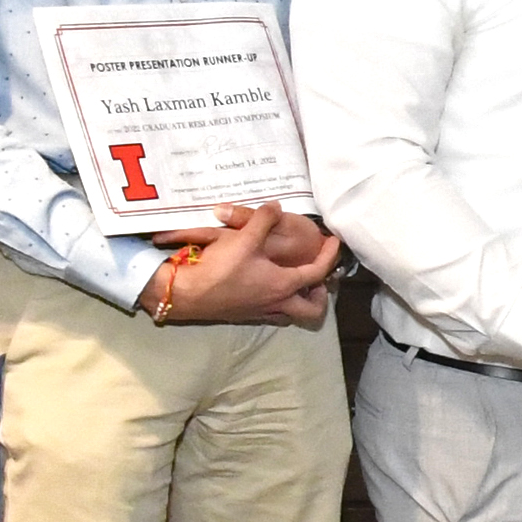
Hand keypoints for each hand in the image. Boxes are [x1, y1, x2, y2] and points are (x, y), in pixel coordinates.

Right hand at [152, 201, 337, 326]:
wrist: (187, 295)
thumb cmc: (220, 269)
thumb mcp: (244, 239)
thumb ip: (263, 220)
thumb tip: (276, 205)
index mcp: (283, 285)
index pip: (318, 272)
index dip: (329, 256)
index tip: (335, 242)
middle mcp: (277, 303)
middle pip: (312, 309)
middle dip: (321, 296)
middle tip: (318, 279)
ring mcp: (261, 313)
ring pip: (291, 315)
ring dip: (299, 302)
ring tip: (296, 285)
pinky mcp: (245, 316)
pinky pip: (272, 315)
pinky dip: (278, 305)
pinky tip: (267, 290)